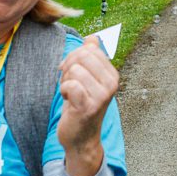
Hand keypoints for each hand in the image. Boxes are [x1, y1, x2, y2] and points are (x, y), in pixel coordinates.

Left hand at [57, 39, 118, 175]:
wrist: (81, 137)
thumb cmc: (81, 105)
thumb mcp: (87, 79)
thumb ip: (90, 57)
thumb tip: (92, 38)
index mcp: (112, 74)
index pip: (89, 49)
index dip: (74, 58)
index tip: (73, 74)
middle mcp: (111, 84)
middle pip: (81, 56)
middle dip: (68, 67)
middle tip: (69, 84)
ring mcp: (102, 96)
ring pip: (74, 70)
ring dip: (65, 81)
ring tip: (71, 94)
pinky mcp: (89, 106)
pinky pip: (70, 85)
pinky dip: (64, 91)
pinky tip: (69, 101)